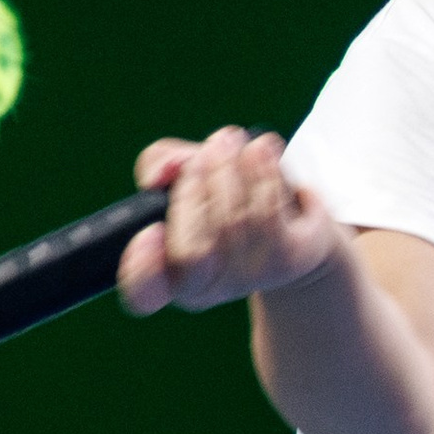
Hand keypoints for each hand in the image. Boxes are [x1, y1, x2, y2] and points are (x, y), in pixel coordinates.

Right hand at [117, 128, 341, 317]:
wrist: (292, 217)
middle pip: (194, 251)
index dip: (142, 268)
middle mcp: (209, 287)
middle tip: (203, 152)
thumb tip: (165, 170)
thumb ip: (158, 164)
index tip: (150, 231)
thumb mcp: (185, 174)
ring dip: (230, 169)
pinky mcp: (290, 259)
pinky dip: (262, 172)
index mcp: (170, 274)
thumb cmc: (224, 194)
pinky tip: (260, 148)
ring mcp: (251, 277)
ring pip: (234, 222)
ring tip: (230, 139)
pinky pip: (270, 213)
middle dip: (194, 190)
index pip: (144, 293)